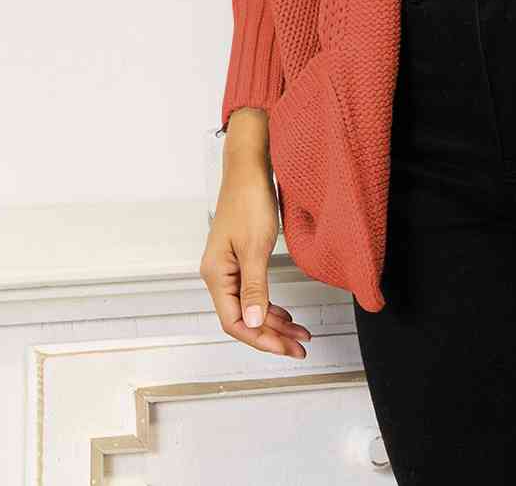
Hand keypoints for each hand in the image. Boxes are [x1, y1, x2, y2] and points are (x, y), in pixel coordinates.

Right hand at [200, 111, 311, 357]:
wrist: (249, 166)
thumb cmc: (249, 199)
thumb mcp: (256, 246)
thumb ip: (254, 287)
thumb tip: (251, 324)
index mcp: (216, 275)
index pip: (235, 323)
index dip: (261, 339)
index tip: (287, 348)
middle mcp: (218, 274)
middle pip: (243, 319)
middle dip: (272, 335)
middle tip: (299, 346)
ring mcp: (228, 266)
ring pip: (249, 307)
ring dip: (273, 322)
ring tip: (299, 333)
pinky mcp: (240, 257)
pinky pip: (253, 291)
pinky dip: (270, 305)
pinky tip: (285, 312)